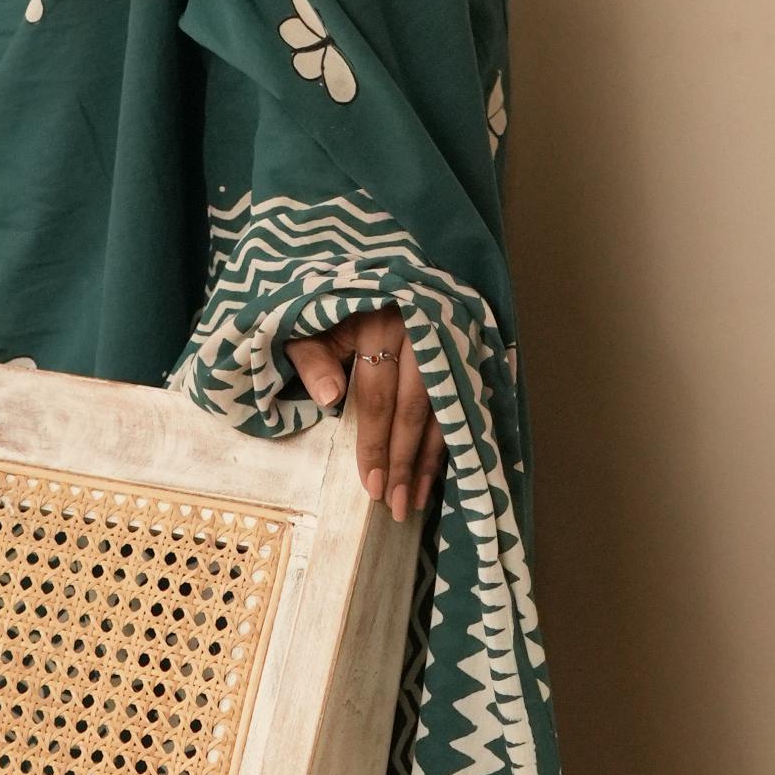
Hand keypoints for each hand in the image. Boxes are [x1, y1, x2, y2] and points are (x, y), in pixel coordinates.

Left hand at [286, 307, 443, 522]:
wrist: (378, 267)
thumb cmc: (336, 303)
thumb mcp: (310, 320)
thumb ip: (313, 357)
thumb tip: (330, 398)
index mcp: (379, 324)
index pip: (377, 397)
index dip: (373, 444)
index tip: (370, 485)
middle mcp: (421, 333)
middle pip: (414, 411)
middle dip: (403, 464)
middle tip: (395, 507)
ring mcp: (448, 341)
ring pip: (441, 412)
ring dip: (428, 461)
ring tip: (414, 500)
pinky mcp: (464, 350)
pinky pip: (458, 404)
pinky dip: (447, 440)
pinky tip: (437, 470)